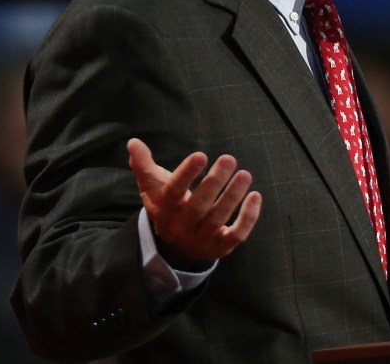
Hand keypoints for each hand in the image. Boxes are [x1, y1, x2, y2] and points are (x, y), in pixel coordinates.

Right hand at [127, 138, 261, 267]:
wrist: (174, 247)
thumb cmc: (166, 206)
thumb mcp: (152, 187)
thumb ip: (143, 165)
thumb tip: (133, 142)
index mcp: (164, 209)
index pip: (174, 191)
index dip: (186, 173)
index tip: (201, 155)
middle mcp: (181, 226)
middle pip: (198, 205)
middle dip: (214, 182)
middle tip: (229, 158)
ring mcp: (201, 239)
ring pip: (218, 219)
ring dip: (233, 196)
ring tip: (245, 174)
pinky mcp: (220, 247)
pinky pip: (236, 235)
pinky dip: (248, 218)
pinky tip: (255, 196)